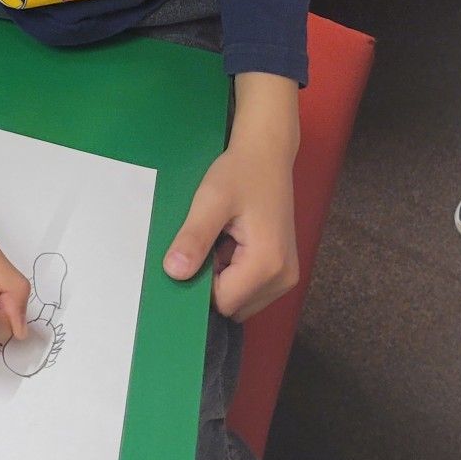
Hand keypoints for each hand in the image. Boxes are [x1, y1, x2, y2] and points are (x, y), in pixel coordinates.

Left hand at [164, 89, 298, 319]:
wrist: (267, 155)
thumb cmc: (240, 173)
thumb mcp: (210, 200)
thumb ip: (194, 238)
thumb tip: (174, 273)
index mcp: (268, 265)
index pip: (223, 302)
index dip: (201, 281)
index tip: (194, 251)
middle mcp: (283, 279)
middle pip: (233, 305)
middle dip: (214, 280)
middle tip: (212, 240)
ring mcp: (286, 277)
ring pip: (240, 299)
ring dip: (224, 276)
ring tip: (224, 239)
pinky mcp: (283, 271)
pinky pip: (250, 288)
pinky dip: (235, 272)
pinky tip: (233, 242)